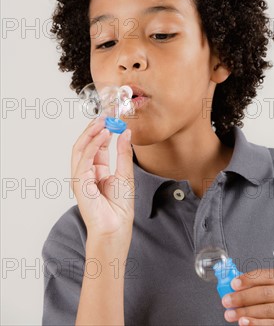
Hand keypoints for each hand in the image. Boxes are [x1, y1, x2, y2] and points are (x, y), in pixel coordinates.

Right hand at [70, 116, 134, 239]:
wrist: (116, 227)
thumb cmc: (119, 207)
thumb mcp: (126, 173)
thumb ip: (123, 153)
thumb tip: (125, 132)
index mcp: (97, 170)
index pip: (96, 145)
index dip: (102, 129)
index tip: (112, 117)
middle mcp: (87, 172)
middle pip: (85, 144)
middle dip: (94, 127)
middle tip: (105, 114)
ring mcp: (81, 177)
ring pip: (80, 148)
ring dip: (91, 132)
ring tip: (103, 120)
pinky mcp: (79, 182)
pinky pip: (83, 158)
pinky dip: (92, 144)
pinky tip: (103, 134)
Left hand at [221, 269, 273, 324]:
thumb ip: (257, 286)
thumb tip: (233, 286)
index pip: (265, 275)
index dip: (248, 279)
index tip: (233, 284)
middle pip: (264, 293)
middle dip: (242, 298)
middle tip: (226, 301)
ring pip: (267, 310)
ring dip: (245, 312)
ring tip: (231, 314)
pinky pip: (273, 324)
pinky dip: (256, 324)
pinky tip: (245, 323)